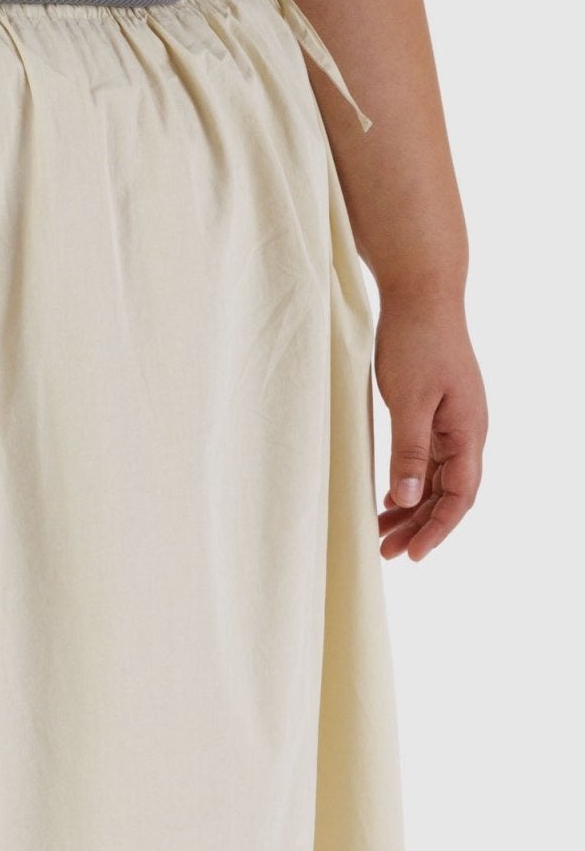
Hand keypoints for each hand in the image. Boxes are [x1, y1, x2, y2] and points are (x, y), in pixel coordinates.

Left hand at [373, 292, 486, 561]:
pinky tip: (388, 500)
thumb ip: (409, 451)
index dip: (437, 529)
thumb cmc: (417, 342)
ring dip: (412, 510)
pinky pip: (427, 461)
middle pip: (449, 494)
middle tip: (387, 554)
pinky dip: (409, 484)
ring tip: (382, 535)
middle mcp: (467, 430)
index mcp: (468, 430)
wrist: (421, 294)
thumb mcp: (409, 401)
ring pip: (436, 481)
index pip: (460, 495)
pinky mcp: (435, 413)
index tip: (414, 556)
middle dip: (421, 527)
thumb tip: (409, 497)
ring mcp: (452, 422)